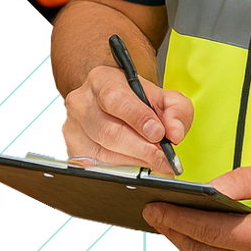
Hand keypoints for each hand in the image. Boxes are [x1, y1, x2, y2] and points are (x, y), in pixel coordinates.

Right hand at [62, 66, 193, 177]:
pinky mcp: (72, 150)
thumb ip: (177, 110)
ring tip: (154, 163)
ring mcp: (73, 127)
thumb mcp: (163, 96)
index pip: (116, 99)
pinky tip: (136, 166)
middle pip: (109, 131)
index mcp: (102, 80)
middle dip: (141, 148)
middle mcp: (81, 102)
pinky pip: (97, 167)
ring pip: (103, 153)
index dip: (138, 118)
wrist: (112, 101)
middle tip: (163, 158)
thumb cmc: (136, 99)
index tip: (158, 133)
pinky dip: (121, 170)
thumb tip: (175, 133)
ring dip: (134, 162)